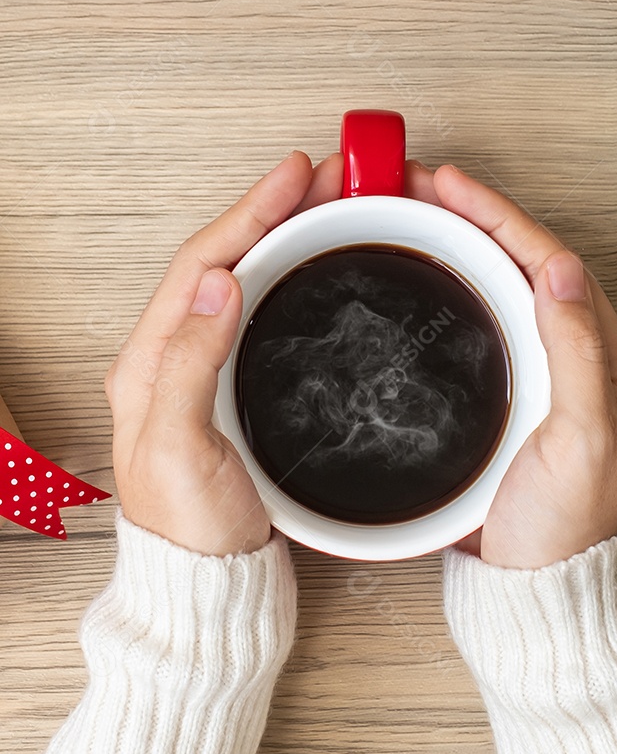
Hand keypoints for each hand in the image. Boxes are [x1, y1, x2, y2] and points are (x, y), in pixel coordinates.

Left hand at [107, 151, 344, 555]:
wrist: (210, 578)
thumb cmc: (192, 525)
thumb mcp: (183, 448)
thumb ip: (192, 365)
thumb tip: (221, 283)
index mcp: (151, 361)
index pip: (204, 263)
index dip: (251, 212)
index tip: (295, 176)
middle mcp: (174, 353)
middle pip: (225, 257)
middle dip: (274, 208)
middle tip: (327, 176)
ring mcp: (205, 364)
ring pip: (244, 275)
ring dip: (283, 232)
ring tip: (326, 202)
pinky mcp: (235, 379)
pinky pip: (262, 304)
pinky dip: (289, 270)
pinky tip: (312, 262)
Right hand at [409, 163, 616, 569]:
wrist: (538, 591)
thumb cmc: (567, 529)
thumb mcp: (584, 440)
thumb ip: (579, 354)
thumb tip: (564, 269)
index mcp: (608, 358)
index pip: (552, 261)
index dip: (500, 215)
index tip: (451, 185)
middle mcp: (582, 356)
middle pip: (528, 262)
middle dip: (478, 215)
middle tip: (422, 184)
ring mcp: (547, 372)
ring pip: (507, 285)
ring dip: (467, 242)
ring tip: (421, 212)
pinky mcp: (517, 392)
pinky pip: (490, 318)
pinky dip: (461, 285)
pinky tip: (432, 275)